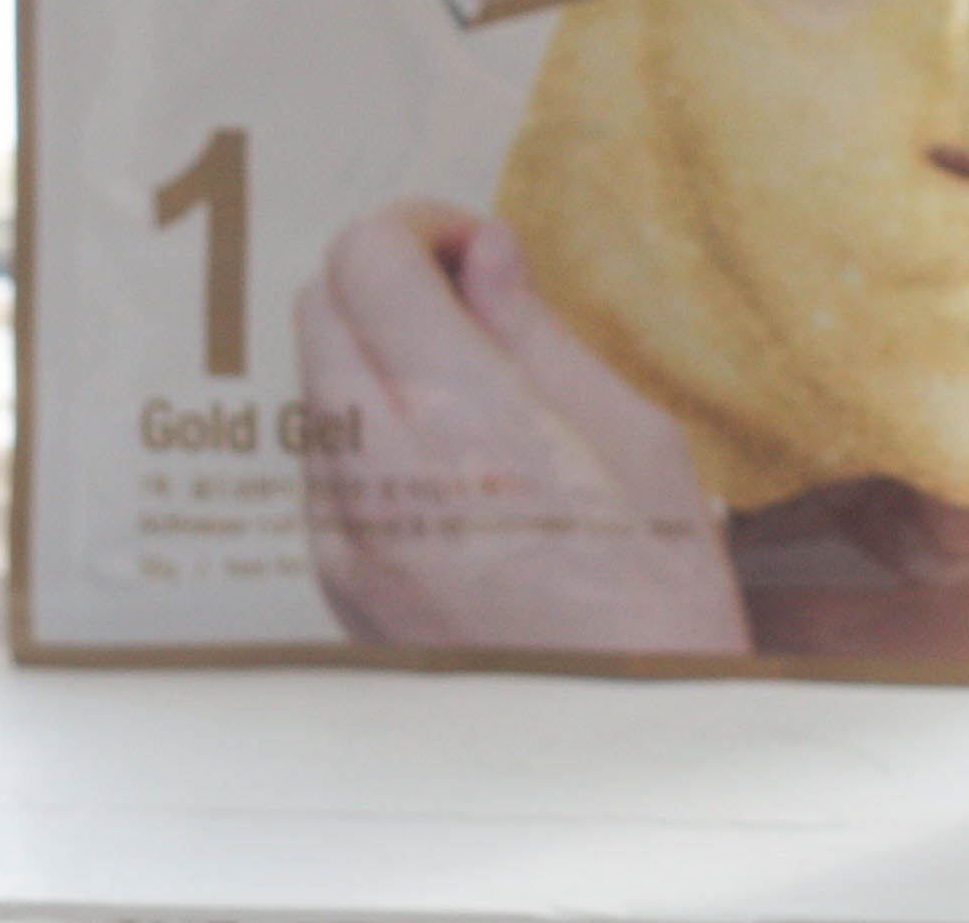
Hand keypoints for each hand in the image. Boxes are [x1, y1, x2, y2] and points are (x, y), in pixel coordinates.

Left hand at [292, 200, 749, 654]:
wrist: (618, 743)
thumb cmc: (656, 590)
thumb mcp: (633, 436)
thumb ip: (536, 332)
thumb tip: (485, 250)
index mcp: (459, 412)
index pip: (369, 256)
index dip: (422, 224)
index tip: (477, 248)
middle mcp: (376, 465)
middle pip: (320, 302)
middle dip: (389, 277)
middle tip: (472, 301)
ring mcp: (342, 529)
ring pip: (312, 381)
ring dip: (373, 352)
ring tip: (469, 388)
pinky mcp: (336, 581)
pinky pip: (322, 463)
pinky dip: (368, 428)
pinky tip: (449, 462)